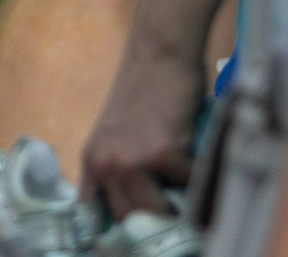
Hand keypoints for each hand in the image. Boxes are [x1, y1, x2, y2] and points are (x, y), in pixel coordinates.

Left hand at [82, 36, 207, 218]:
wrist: (159, 53)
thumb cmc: (145, 90)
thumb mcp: (118, 134)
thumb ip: (121, 167)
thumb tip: (142, 207)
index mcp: (91, 159)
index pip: (92, 211)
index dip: (112, 227)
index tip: (131, 235)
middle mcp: (105, 164)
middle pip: (129, 218)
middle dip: (152, 221)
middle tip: (171, 216)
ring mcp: (131, 160)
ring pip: (156, 210)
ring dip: (175, 207)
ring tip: (186, 198)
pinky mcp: (161, 153)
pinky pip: (186, 183)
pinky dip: (196, 175)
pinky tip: (195, 155)